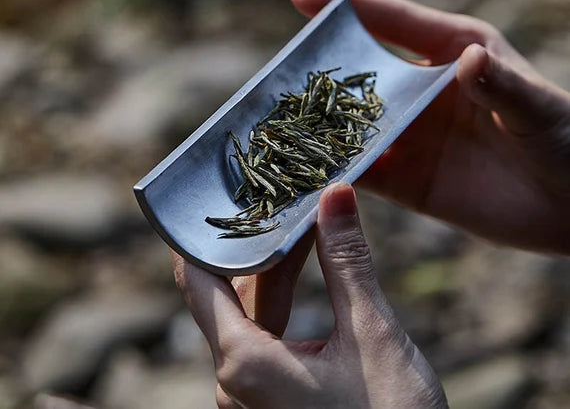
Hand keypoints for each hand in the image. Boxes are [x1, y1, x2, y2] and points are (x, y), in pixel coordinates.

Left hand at [172, 183, 447, 408]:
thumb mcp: (372, 336)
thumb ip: (347, 263)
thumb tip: (337, 194)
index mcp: (245, 365)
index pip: (198, 283)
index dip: (194, 237)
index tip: (201, 196)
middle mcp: (235, 384)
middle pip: (229, 294)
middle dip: (254, 245)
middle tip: (268, 197)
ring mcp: (252, 396)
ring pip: (249, 315)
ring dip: (272, 271)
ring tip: (293, 224)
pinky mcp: (271, 401)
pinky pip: (264, 338)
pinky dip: (281, 301)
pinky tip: (300, 273)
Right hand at [291, 0, 569, 254]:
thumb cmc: (568, 139)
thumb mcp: (538, 105)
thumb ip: (501, 84)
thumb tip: (465, 59)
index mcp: (450, 52)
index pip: (389, 20)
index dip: (345, 6)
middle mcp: (420, 91)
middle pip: (358, 74)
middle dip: (316, 72)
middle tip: (272, 75)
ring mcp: (411, 136)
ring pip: (351, 126)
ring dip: (317, 127)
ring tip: (274, 127)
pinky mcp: (409, 179)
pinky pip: (363, 172)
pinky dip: (336, 173)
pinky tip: (306, 176)